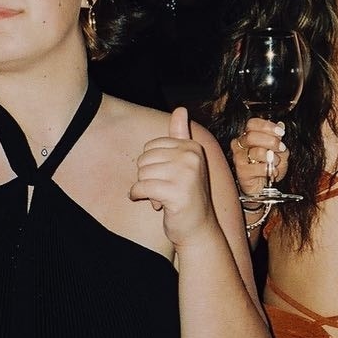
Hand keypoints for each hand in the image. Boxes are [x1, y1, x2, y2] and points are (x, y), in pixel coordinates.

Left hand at [129, 107, 213, 247]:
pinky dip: (139, 196)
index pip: (151, 146)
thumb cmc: (187, 195)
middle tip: (164, 189)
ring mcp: (185, 174)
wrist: (198, 228)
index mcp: (192, 147)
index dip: (152, 164)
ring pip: (142, 174)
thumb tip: (180, 109)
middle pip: (144, 159)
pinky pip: (141, 188)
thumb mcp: (186, 162)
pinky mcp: (176, 193)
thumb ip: (181, 135)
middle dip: (148, 177)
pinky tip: (153, 204)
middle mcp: (191, 157)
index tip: (167, 176)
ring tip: (162, 197)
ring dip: (145, 188)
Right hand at [229, 118, 286, 196]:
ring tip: (275, 162)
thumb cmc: (267, 166)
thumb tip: (281, 126)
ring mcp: (239, 158)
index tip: (281, 132)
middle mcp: (240, 144)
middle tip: (281, 148)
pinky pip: (258, 167)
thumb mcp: (277, 150)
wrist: (262, 186)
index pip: (252, 123)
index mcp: (248, 135)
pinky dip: (270, 170)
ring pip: (257, 152)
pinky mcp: (241, 171)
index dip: (267, 126)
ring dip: (272, 158)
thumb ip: (278, 138)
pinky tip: (271, 172)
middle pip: (252, 136)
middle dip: (271, 141)